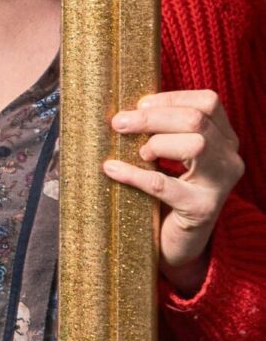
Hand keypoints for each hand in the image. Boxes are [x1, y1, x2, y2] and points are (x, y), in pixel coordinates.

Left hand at [102, 87, 244, 294]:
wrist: (179, 242)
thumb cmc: (169, 190)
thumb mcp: (172, 155)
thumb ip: (162, 130)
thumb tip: (125, 109)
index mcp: (225, 139)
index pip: (207, 102)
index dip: (171, 98)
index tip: (139, 105)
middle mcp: (230, 159)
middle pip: (197, 120)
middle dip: (152, 118)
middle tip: (120, 124)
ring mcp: (219, 185)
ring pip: (196, 145)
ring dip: (158, 144)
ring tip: (140, 154)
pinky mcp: (201, 209)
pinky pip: (165, 185)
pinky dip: (133, 174)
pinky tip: (112, 169)